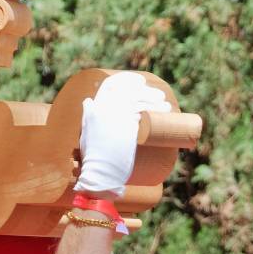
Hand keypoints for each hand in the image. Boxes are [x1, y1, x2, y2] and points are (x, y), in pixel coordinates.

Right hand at [75, 72, 170, 196]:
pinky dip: (157, 109)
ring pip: (139, 100)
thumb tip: (88, 102)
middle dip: (146, 90)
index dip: (127, 80)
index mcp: (93, 109)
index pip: (111, 84)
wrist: (100, 173)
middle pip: (129, 90)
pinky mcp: (127, 125)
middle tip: (159, 96)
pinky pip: (144, 111)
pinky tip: (166, 111)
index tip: (141, 81)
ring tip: (166, 106)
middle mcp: (103, 109)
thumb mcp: (86, 133)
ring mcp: (115, 116)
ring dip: (155, 99)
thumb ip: (88, 116)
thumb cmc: (94, 158)